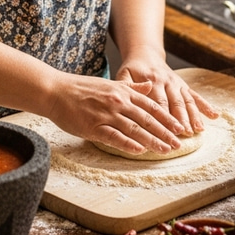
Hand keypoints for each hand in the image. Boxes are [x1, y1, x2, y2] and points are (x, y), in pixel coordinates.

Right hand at [44, 73, 195, 156]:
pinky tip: (140, 151)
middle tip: (178, 143)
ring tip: (165, 150)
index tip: (179, 127)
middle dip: (164, 132)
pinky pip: (115, 137)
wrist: (56, 90)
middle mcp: (118, 101)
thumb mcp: (110, 84)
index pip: (151, 105)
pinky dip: (128, 144)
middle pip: (147, 118)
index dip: (166, 117)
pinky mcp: (94, 126)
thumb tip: (150, 86)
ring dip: (152, 140)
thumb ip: (132, 86)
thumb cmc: (81, 88)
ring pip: (134, 129)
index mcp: (122, 91)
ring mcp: (106, 114)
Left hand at [115, 54, 217, 136]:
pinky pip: (196, 96)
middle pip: (175, 104)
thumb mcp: (125, 74)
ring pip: (187, 101)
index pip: (158, 102)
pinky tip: (215, 116)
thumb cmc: (132, 69)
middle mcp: (167, 82)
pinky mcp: (184, 85)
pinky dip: (206, 106)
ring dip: (193, 116)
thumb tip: (138, 91)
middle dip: (180, 120)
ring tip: (198, 130)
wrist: (145, 54)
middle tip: (184, 136)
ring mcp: (177, 84)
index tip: (166, 132)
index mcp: (152, 81)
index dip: (162, 118)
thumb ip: (128, 85)